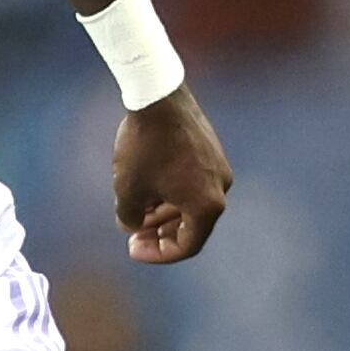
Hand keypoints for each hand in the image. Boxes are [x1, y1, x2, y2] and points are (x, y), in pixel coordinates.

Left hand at [112, 88, 231, 264]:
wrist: (158, 97)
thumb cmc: (144, 147)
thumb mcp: (128, 191)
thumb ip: (130, 219)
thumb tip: (133, 225)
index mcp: (207, 205)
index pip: (187, 245)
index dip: (158, 253)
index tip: (132, 248)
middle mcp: (221, 187)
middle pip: (191, 224)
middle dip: (159, 233)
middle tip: (132, 235)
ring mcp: (219, 166)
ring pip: (191, 202)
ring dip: (163, 212)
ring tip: (133, 211)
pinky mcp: (211, 149)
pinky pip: (192, 181)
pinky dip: (171, 191)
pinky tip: (145, 187)